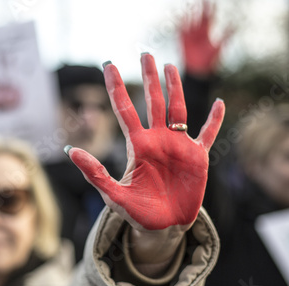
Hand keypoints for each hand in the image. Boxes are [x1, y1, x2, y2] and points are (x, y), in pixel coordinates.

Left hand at [65, 53, 224, 231]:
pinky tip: (218, 103)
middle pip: (152, 102)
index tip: (108, 65)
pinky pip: (207, 134)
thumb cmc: (136, 212)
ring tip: (170, 66)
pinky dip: (214, 120)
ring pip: (178, 110)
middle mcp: (157, 140)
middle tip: (145, 54)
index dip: (116, 87)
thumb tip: (70, 149)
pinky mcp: (197, 158)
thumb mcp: (112, 194)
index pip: (124, 110)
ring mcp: (178, 146)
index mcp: (137, 145)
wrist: (162, 228)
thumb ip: (94, 172)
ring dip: (175, 89)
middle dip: (149, 78)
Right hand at [180, 0, 232, 76]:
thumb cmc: (209, 61)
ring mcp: (189, 36)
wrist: (198, 72)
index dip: (210, 9)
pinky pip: (180, 30)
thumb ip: (226, 36)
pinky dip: (179, 24)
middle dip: (200, 7)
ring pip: (189, 21)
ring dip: (189, 13)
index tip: (212, 1)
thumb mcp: (219, 47)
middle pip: (199, 16)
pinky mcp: (182, 41)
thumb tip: (236, 26)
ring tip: (189, 4)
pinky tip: (180, 17)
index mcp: (207, 32)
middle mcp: (198, 32)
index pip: (209, 17)